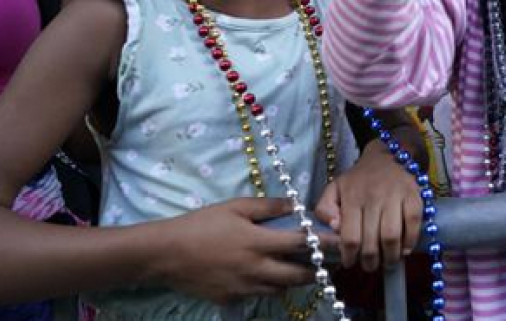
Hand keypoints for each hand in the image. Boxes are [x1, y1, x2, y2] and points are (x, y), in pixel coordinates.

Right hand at [146, 198, 320, 302]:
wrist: (167, 254)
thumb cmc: (201, 224)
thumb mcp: (234, 207)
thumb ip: (267, 206)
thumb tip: (294, 205)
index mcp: (259, 243)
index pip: (301, 244)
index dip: (322, 243)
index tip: (337, 242)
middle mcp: (256, 269)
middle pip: (297, 276)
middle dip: (315, 271)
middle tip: (325, 264)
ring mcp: (245, 288)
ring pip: (280, 290)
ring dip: (293, 281)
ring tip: (300, 271)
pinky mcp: (232, 300)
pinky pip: (258, 296)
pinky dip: (268, 288)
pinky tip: (267, 278)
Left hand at [314, 139, 421, 271]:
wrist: (388, 155)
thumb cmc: (359, 178)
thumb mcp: (334, 188)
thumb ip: (324, 209)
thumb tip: (335, 228)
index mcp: (351, 197)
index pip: (350, 237)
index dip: (350, 256)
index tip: (350, 263)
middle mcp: (373, 197)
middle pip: (372, 241)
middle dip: (370, 261)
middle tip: (369, 266)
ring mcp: (395, 196)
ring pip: (392, 236)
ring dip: (390, 256)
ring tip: (387, 262)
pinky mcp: (414, 196)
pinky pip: (414, 224)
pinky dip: (410, 241)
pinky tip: (404, 249)